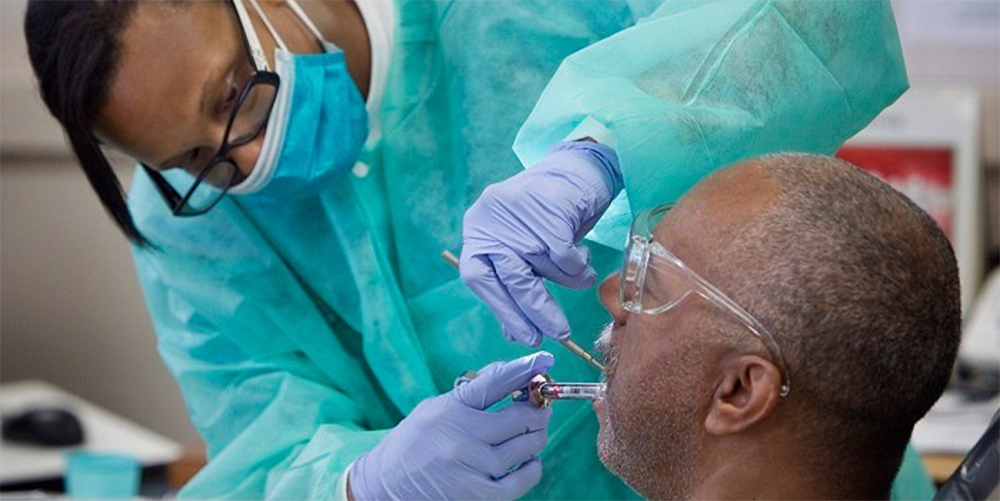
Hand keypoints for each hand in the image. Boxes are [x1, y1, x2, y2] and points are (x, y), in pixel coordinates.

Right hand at [349, 352, 554, 500]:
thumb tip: (512, 372)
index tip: (543, 361)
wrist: (385, 486)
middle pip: (520, 417)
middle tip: (540, 408)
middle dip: (538, 410)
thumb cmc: (414, 443)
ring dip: (537, 437)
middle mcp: (462, 436)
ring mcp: (471, 468)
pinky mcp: (478, 496)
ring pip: (525, 447)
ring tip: (535, 433)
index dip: (525, 369)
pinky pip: (521, 481)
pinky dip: (533, 468)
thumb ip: (473, 392)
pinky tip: (530, 460)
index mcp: (450, 409)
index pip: (496, 382)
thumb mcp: (435, 407)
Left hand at [462, 141, 622, 346]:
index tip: (524, 337)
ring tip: (582, 279)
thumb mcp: (522, 250)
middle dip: (536, 310)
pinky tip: (583, 262)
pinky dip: (577, 266)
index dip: (502, 311)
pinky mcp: (548, 206)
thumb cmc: (546, 216)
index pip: (478, 279)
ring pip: (543, 266)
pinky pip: (564, 255)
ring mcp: (519, 211)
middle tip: (558, 331)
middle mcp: (492, 220)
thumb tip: (514, 334)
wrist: (577, 169)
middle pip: (511, 277)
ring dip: (568, 281)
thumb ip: (512, 286)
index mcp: (478, 231)